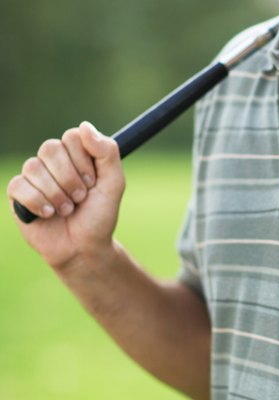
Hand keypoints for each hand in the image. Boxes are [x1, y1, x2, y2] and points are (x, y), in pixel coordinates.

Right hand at [6, 121, 124, 270]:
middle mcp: (53, 161)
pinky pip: (19, 186)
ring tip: (67, 209)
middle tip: (81, 197)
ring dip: (57, 194)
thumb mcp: (113, 184)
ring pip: (34, 167)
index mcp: (77, 154)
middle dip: (70, 178)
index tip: (92, 181)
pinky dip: (39, 203)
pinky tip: (50, 214)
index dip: (82, 160)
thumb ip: (107, 153)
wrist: (84, 247)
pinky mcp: (17, 193)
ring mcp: (34, 176)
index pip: (72, 137)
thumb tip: (85, 126)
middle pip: (50, 148)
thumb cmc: (99, 215)